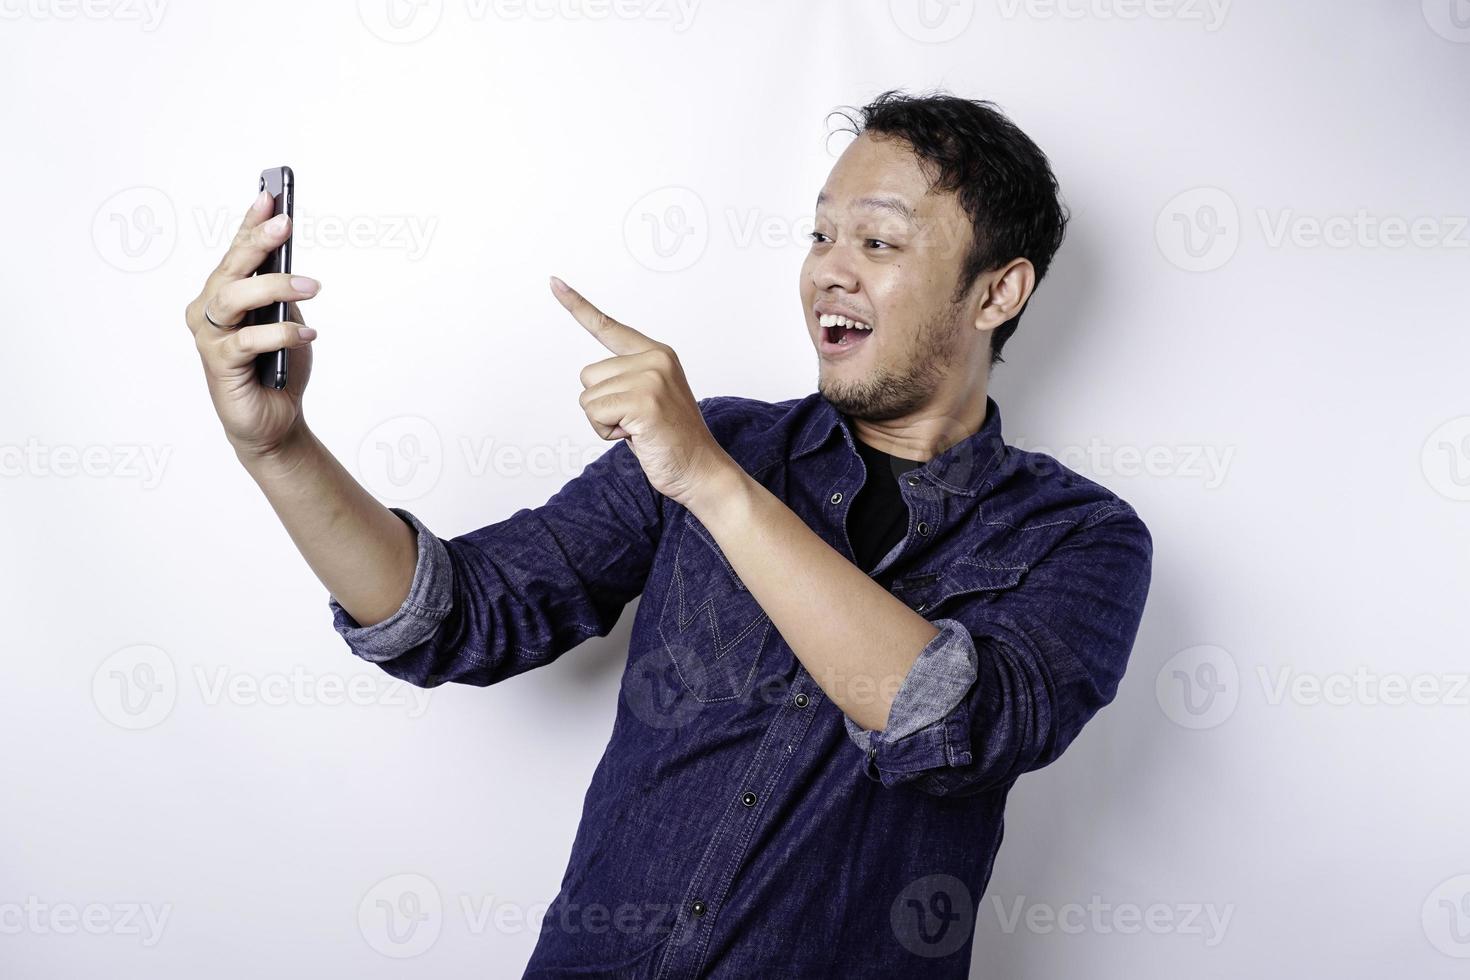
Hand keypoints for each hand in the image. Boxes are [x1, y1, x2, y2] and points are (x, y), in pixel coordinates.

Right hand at [183, 189, 321, 460]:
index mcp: (225, 293)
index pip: (237, 251)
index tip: (269, 196)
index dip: (250, 223)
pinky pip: (247, 340)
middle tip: (285, 224)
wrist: (275, 420)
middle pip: (230, 268)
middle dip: (257, 242)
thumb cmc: (278, 365)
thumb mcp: (286, 320)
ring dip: (273, 287)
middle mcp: (209, 309)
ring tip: (310, 286)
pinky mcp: (219, 364)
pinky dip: (280, 334)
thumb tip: (290, 261)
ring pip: (232, 298)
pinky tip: (307, 334)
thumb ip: (281, 293)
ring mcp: (210, 336)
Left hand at [550, 276, 732, 507]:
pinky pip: (595, 415)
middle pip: (587, 375)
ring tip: (639, 429)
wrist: (701, 470)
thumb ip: (626, 380)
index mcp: (657, 353)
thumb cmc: (671, 440)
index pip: (608, 327)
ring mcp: (650, 378)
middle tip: (636, 421)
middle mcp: (654, 359)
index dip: (578, 306)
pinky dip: (607, 433)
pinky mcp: (643, 402)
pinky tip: (637, 436)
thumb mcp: (649, 398)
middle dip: (602, 405)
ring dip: (605, 422)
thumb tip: (591, 379)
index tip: (554, 283)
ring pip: (588, 398)